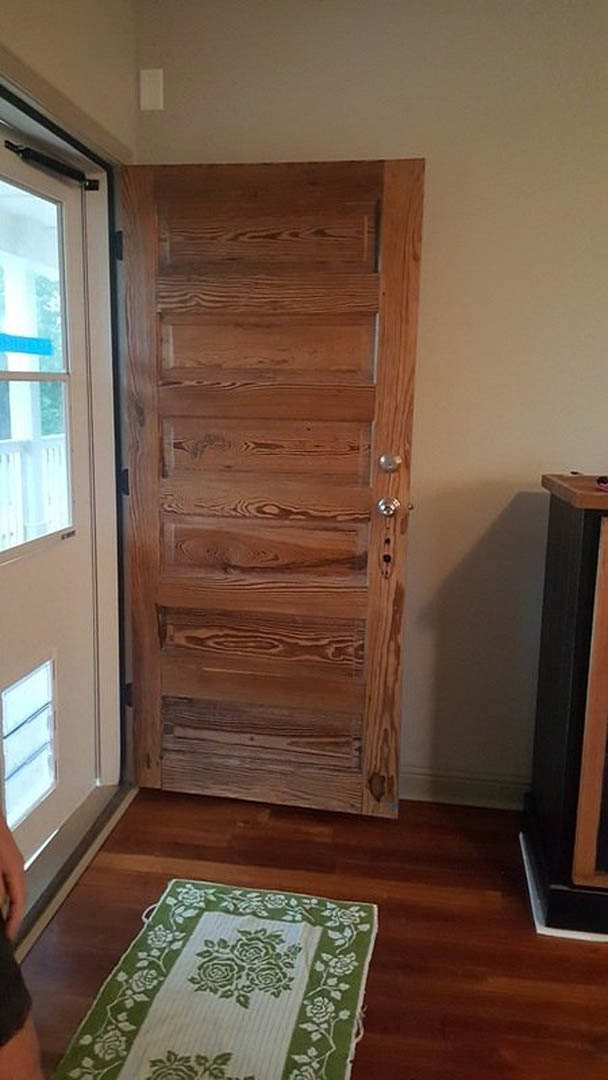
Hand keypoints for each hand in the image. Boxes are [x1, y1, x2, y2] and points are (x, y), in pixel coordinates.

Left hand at [0, 818, 24, 939]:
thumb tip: (1, 906)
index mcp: (16, 868)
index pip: (19, 901)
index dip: (14, 921)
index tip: (9, 937)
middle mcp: (13, 865)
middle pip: (14, 895)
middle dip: (8, 913)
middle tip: (5, 930)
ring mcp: (5, 859)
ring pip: (7, 886)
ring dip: (4, 901)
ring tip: (1, 916)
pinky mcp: (0, 854)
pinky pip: (2, 878)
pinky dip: (1, 890)